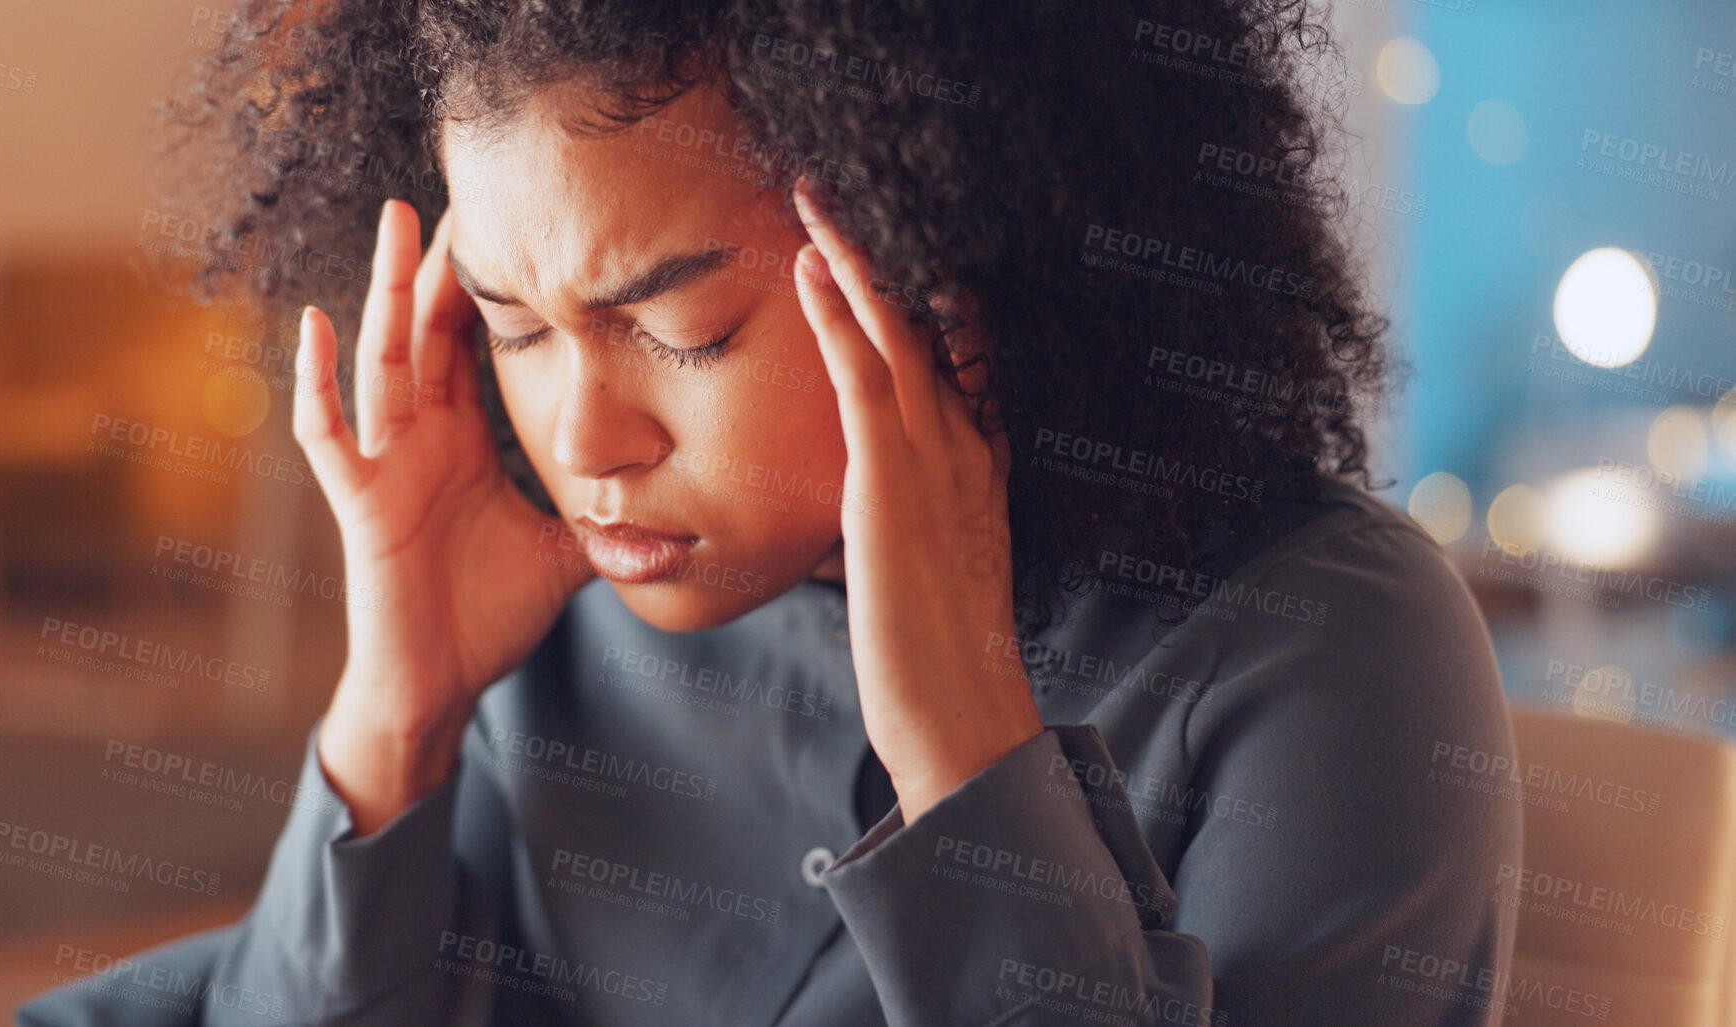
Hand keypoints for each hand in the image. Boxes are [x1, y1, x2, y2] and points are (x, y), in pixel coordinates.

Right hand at [293, 199, 595, 833]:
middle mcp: (420, 440)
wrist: (437, 684)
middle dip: (433, 265)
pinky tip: (317, 325)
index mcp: (462, 442)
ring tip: (396, 222)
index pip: (470, 347)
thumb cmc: (486, 618)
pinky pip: (328, 432)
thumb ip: (611, 532)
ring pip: (382, 360)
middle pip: (424, 333)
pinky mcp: (359, 500)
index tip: (509, 229)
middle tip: (451, 192)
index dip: (483, 290)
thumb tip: (683, 531)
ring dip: (386, 290)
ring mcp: (385, 464)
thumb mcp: (565, 557)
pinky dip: (318, 381)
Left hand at [791, 178, 1043, 821]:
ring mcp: (935, 462)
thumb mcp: (923, 578)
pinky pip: (867, 377)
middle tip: (842, 194)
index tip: (881, 247)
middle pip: (927, 329)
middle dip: (883, 258)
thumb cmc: (935, 663)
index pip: (950, 360)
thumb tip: (868, 515)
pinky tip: (813, 267)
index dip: (918, 298)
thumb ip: (904, 528)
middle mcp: (965, 451)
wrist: (961, 721)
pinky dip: (841, 315)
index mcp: (975, 471)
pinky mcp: (894, 484)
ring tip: (816, 200)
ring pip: (898, 334)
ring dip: (856, 260)